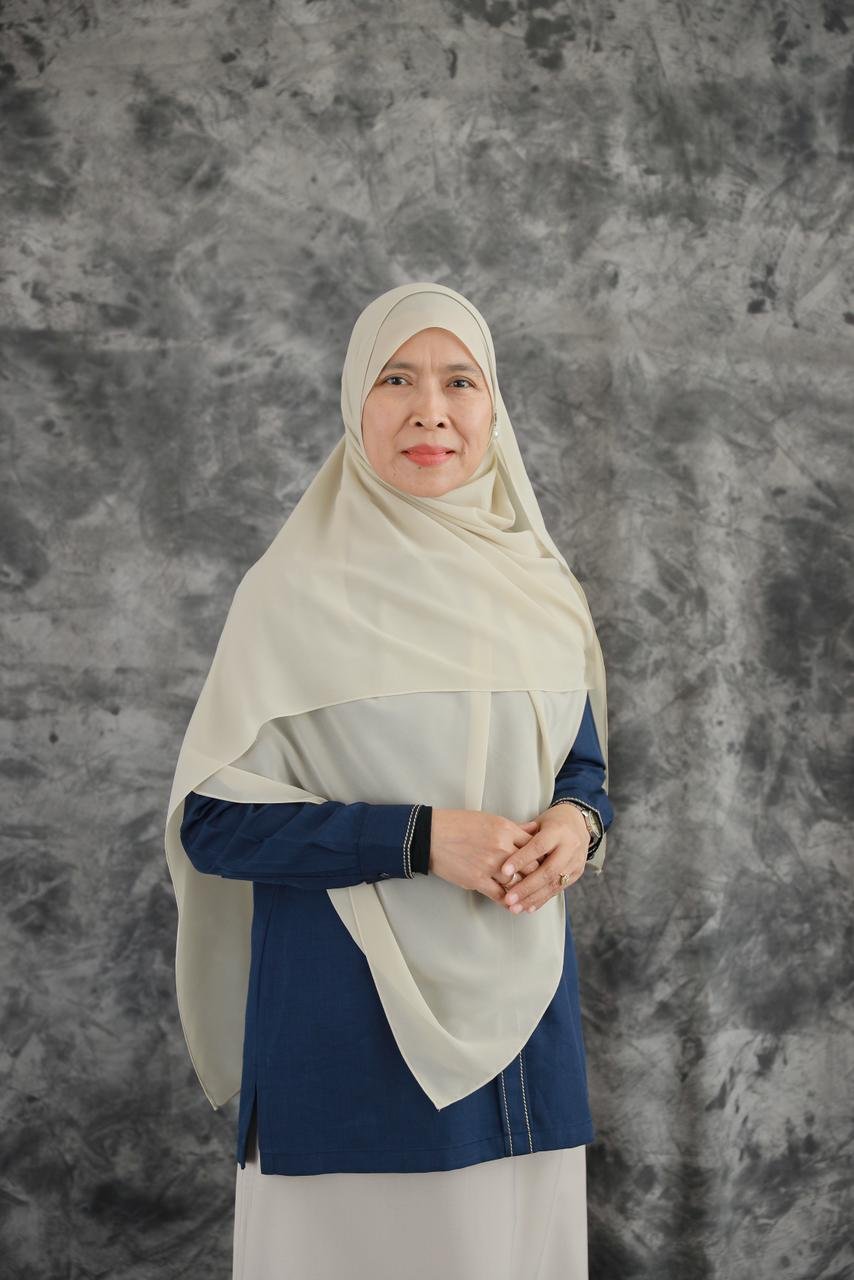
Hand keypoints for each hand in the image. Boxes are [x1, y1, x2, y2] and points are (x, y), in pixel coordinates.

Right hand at [429, 809, 543, 905]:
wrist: (431, 835)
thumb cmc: (459, 824)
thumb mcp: (489, 819)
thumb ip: (514, 828)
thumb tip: (535, 829)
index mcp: (505, 829)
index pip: (534, 846)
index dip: (540, 855)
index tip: (543, 862)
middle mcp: (501, 847)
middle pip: (531, 866)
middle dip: (535, 874)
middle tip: (538, 880)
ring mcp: (490, 865)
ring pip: (517, 882)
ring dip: (521, 889)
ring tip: (526, 894)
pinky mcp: (477, 880)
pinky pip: (499, 895)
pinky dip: (508, 900)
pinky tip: (511, 902)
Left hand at [499, 805, 588, 913]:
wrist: (579, 822)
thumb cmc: (553, 822)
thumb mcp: (537, 822)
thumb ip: (522, 836)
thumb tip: (500, 848)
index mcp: (558, 831)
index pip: (538, 847)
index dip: (521, 859)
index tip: (504, 871)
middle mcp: (570, 847)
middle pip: (548, 870)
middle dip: (527, 887)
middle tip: (509, 898)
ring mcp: (575, 862)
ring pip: (553, 884)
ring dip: (533, 898)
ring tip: (515, 907)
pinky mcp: (577, 874)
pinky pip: (558, 889)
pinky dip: (542, 899)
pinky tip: (528, 907)